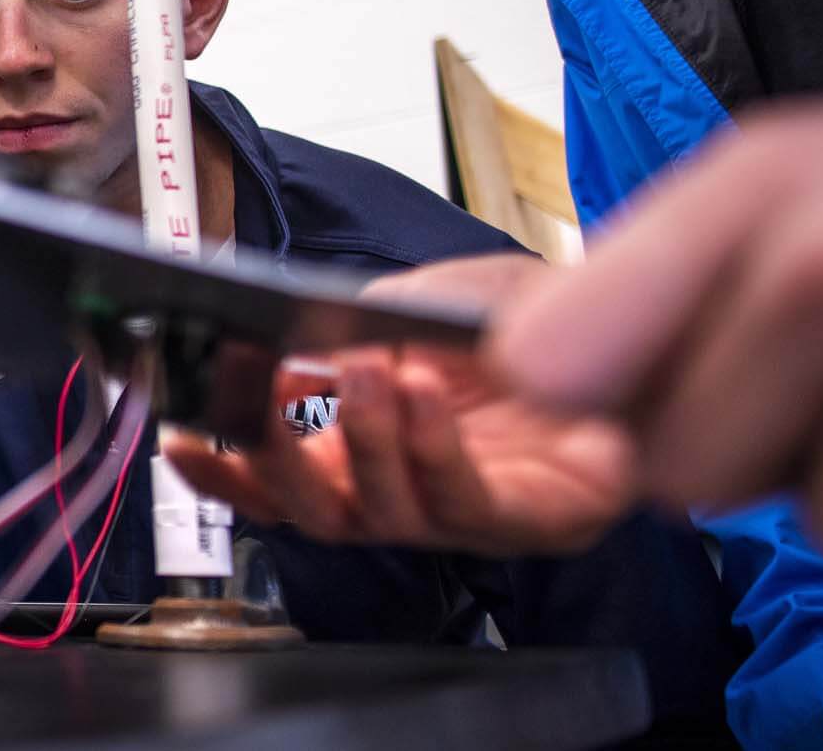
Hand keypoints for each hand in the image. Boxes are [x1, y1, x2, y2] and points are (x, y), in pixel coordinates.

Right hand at [166, 255, 637, 556]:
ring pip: (381, 513)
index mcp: (358, 451)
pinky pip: (467, 504)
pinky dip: (433, 450)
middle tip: (267, 399)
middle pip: (312, 511)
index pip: (272, 480)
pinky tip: (424, 394)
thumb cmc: (522, 327)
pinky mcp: (532, 522)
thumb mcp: (417, 300)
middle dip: (278, 458)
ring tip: (365, 373)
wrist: (641, 331)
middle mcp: (400, 494)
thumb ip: (351, 320)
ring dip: (363, 441)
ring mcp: (461, 517)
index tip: (181, 433)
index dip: (220, 469)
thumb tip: (288, 338)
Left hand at [492, 87, 822, 561]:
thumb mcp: (785, 169)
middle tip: (809, 370)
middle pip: (680, 468)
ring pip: (818, 520)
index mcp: (760, 192)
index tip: (588, 384)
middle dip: (736, 440)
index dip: (572, 391)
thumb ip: (647, 269)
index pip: (561, 354)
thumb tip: (530, 377)